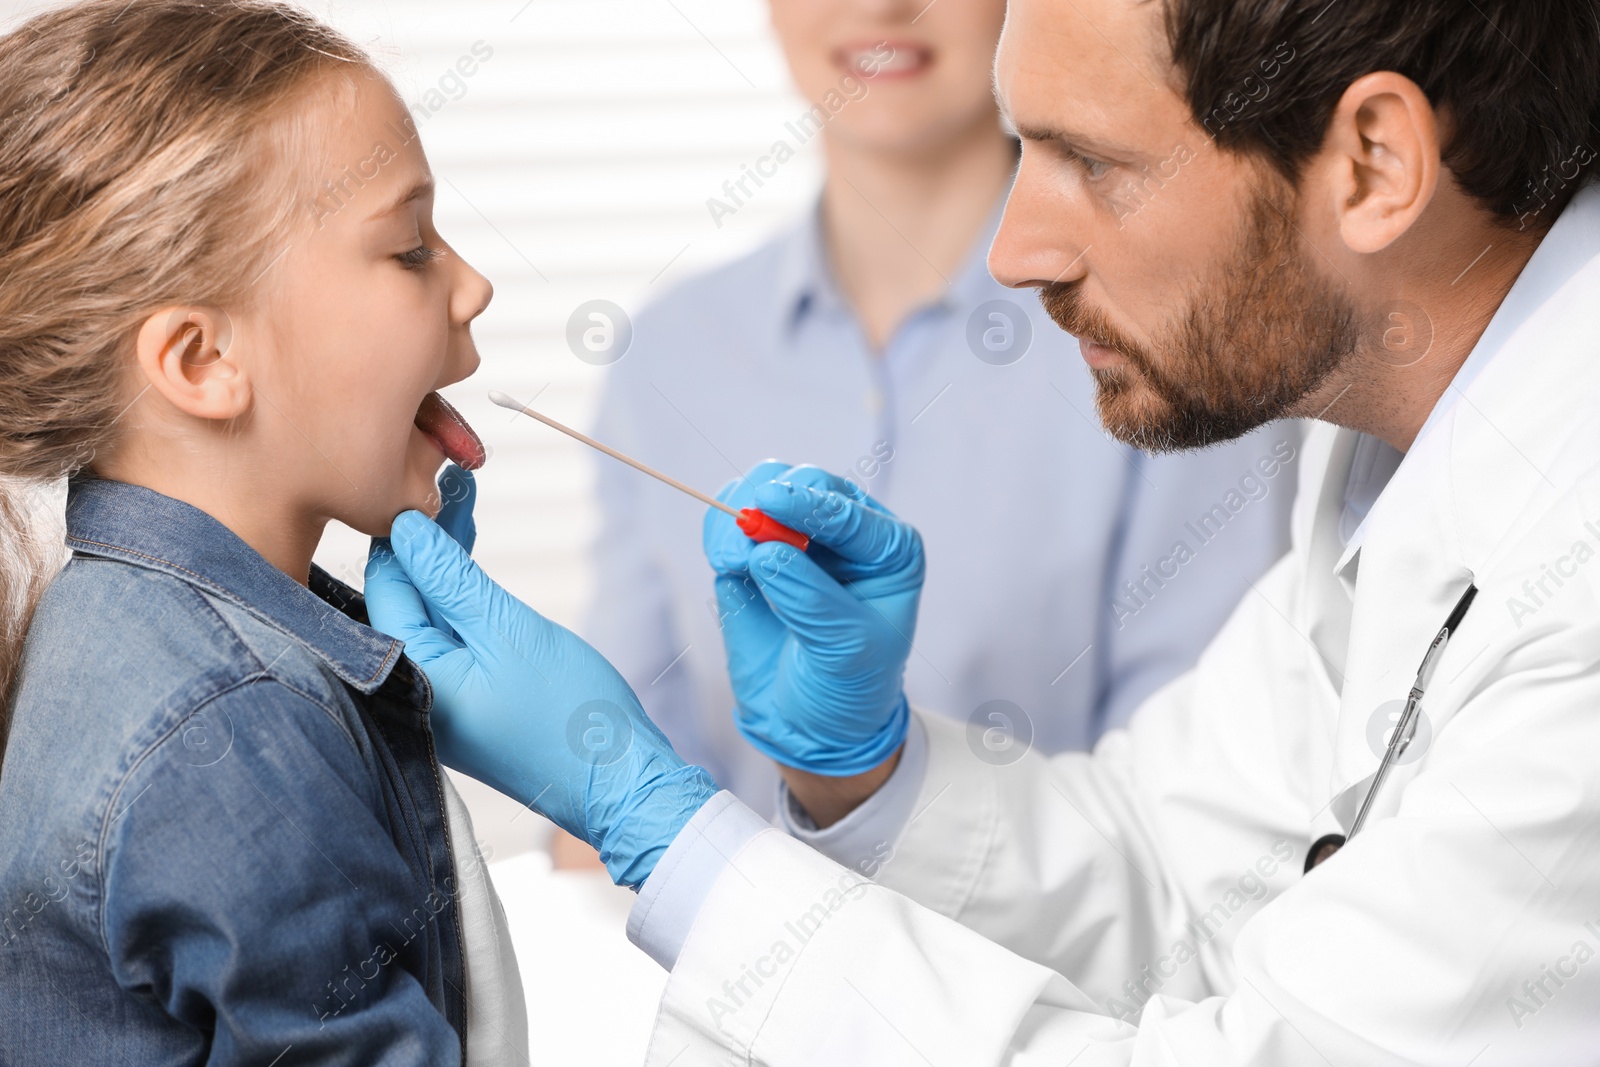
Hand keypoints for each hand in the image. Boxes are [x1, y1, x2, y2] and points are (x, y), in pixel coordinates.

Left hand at [363, 510, 717, 888]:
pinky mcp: (464, 701)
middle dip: (423, 540)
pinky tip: (471, 565)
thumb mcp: (507, 628)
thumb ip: (450, 578)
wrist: (616, 779)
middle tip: (454, 485)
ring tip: (466, 507)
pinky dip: (459, 599)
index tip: (428, 480)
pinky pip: (448, 637)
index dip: (404, 528)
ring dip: (444, 564)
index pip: (385, 584)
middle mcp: (411, 688)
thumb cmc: (567, 711)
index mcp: (410, 672)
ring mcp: (438, 698)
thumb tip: (405, 530)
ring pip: (426, 613)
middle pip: (401, 596)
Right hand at [704, 461, 924, 776]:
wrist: (811, 722)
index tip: (770, 502)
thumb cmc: (847, 685)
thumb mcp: (843, 648)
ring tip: (731, 561)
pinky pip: (728, 519)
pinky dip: (718, 529)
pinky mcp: (753, 551)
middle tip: (746, 536)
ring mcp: (796, 536)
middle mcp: (846, 532)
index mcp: (888, 549)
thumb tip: (762, 551)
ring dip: (738, 513)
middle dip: (772, 503)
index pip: (849, 511)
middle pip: (805, 483)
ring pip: (761, 489)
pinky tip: (724, 560)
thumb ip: (809, 598)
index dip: (809, 505)